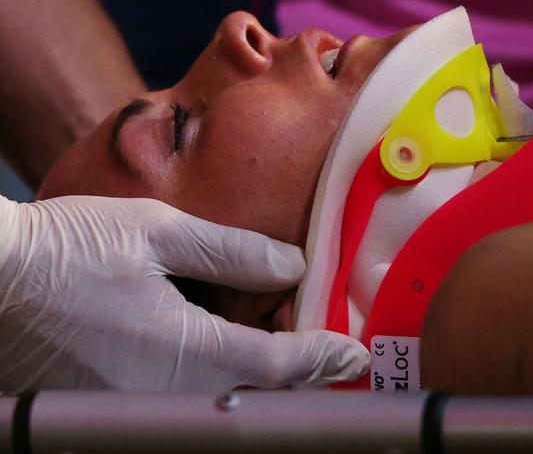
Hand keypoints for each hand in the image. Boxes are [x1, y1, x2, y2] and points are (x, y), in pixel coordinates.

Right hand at [0, 195, 368, 392]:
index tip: (353, 355)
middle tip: (328, 348)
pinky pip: (187, 401)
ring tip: (287, 343)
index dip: (323, 359)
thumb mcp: (158, 231)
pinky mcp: (115, 411)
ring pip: (224, 400)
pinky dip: (220, 382)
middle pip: (258, 393)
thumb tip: (291, 267)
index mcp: (186, 350)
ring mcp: (139, 411)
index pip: (279, 366)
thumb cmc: (69, 248)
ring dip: (262, 378)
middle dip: (300, 373)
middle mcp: (168, 394)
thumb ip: (232, 251)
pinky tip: (226, 353)